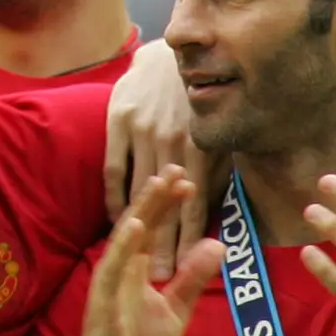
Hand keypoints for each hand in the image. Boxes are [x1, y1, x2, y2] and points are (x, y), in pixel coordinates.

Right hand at [62, 167, 222, 335]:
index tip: (188, 180)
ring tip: (158, 183)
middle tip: (177, 166)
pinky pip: (113, 265)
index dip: (169, 204)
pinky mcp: (102, 296)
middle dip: (158, 195)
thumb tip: (218, 243)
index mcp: (137, 268)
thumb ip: (192, 278)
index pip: (155, 227)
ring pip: (126, 236)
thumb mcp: (175, 309)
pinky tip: (138, 223)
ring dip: (142, 209)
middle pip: (140, 221)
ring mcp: (110, 279)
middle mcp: (121, 266)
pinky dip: (124, 243)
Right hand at [102, 42, 199, 278]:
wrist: (171, 56)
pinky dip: (115, 198)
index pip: (195, 207)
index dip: (189, 242)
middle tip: (160, 279)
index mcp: (201, 147)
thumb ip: (218, 174)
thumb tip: (217, 218)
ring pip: (139, 192)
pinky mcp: (119, 121)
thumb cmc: (204, 103)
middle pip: (165, 206)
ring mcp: (142, 130)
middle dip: (163, 246)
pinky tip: (117, 221)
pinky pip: (113, 169)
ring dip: (139, 230)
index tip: (186, 272)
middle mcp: (171, 141)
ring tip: (138, 261)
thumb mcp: (221, 137)